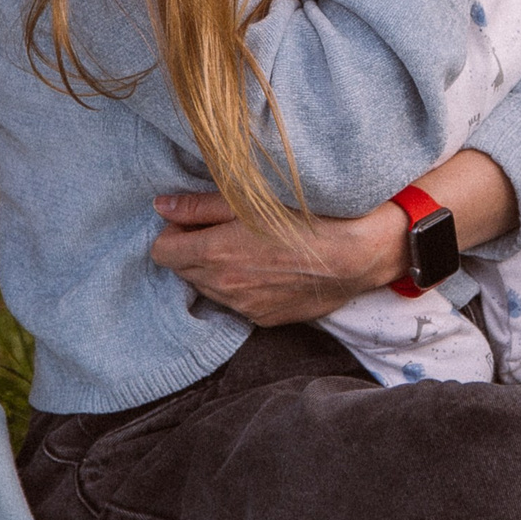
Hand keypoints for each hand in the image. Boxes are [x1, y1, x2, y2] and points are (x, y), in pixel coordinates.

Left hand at [146, 151, 518, 323]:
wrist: (359, 253)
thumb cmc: (309, 216)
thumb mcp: (250, 200)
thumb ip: (199, 206)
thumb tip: (160, 207)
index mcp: (213, 254)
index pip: (162, 251)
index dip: (175, 231)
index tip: (195, 219)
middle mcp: (224, 288)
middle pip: (183, 271)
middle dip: (194, 250)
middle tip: (224, 228)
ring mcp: (245, 308)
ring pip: (210, 289)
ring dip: (218, 269)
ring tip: (250, 247)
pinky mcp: (267, 319)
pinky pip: (239, 303)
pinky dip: (244, 287)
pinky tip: (269, 267)